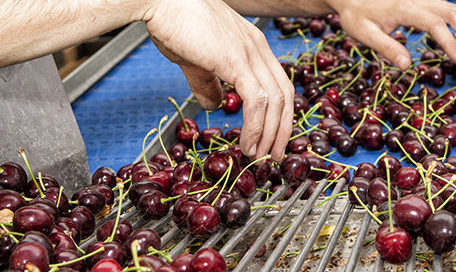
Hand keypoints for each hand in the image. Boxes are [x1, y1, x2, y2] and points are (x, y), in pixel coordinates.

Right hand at [143, 0, 293, 160]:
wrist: (159, 0)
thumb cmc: (173, 23)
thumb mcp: (195, 61)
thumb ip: (207, 83)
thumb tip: (214, 105)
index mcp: (253, 46)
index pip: (279, 85)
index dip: (280, 114)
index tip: (272, 136)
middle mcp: (258, 48)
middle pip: (285, 95)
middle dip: (282, 129)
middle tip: (273, 154)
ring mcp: (250, 53)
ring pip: (275, 102)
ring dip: (269, 134)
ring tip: (257, 155)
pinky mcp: (236, 60)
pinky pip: (256, 101)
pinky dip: (256, 126)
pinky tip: (247, 142)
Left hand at [326, 0, 455, 68]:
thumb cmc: (355, 17)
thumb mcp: (364, 33)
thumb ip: (386, 47)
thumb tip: (407, 66)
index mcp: (404, 8)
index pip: (434, 23)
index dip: (449, 41)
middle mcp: (417, 0)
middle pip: (450, 12)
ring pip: (452, 7)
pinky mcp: (422, 2)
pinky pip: (447, 7)